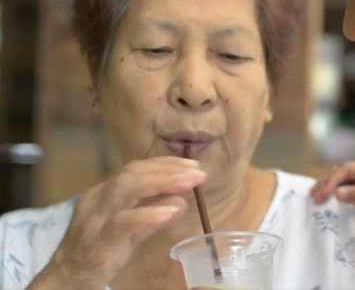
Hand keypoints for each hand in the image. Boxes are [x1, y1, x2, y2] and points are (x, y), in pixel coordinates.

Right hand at [28, 156, 205, 289]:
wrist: (68, 279)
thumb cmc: (100, 250)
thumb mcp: (130, 230)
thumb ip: (153, 216)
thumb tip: (181, 202)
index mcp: (105, 192)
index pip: (135, 169)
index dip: (165, 164)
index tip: (192, 164)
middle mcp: (99, 199)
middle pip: (132, 174)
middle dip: (168, 170)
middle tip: (198, 172)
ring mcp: (96, 218)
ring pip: (126, 189)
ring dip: (162, 183)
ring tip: (190, 183)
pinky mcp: (99, 240)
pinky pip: (124, 222)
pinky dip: (149, 214)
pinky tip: (172, 210)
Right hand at [310, 158, 354, 259]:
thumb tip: (337, 193)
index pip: (346, 169)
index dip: (332, 181)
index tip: (321, 193)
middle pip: (340, 172)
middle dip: (326, 183)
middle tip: (313, 196)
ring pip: (340, 180)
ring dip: (328, 187)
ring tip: (315, 197)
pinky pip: (343, 188)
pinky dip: (333, 193)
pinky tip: (325, 199)